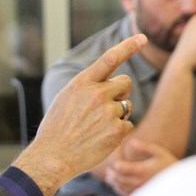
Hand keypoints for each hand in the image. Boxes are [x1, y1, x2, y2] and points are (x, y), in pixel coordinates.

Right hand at [13, 34, 144, 195]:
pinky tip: (101, 139)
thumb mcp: (64, 99)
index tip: (143, 39)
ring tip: (97, 127)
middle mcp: (97, 94)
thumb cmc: (56, 129)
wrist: (53, 156)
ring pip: (127, 105)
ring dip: (118, 114)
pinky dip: (118, 132)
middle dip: (121, 92)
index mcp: (81, 83)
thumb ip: (86, 87)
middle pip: (125, 83)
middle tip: (106, 107)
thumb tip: (107, 84)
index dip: (128, 46)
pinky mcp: (118, 129)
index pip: (109, 58)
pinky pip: (128, 124)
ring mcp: (108, 111)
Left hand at [104, 138, 177, 195]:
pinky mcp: (141, 195)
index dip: (116, 164)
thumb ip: (145, 147)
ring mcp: (139, 189)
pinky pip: (125, 194)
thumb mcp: (159, 152)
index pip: (121, 168)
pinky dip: (119, 189)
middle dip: (111, 173)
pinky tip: (117, 185)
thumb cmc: (168, 164)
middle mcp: (139, 181)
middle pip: (118, 178)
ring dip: (113, 182)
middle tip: (109, 169)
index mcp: (142, 170)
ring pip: (120, 187)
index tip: (116, 162)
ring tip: (110, 176)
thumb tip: (132, 141)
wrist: (180, 182)